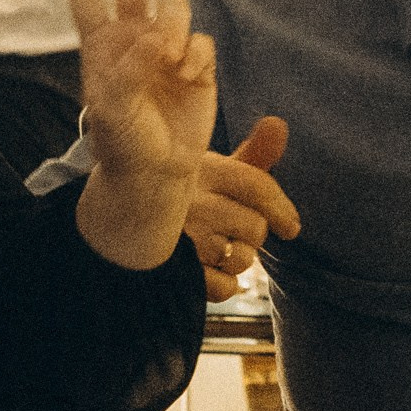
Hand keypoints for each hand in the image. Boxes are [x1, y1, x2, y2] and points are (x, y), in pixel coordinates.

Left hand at [65, 0, 216, 184]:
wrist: (157, 173)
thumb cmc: (124, 143)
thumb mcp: (113, 109)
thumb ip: (130, 70)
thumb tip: (155, 38)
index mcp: (102, 46)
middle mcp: (134, 40)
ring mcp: (167, 51)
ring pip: (175, 8)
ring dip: (174, 26)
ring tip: (170, 61)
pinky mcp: (197, 66)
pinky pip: (201, 40)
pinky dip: (196, 55)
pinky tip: (188, 76)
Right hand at [187, 115, 301, 300]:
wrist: (119, 223)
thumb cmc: (181, 195)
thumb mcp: (211, 169)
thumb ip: (252, 153)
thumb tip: (279, 123)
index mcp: (199, 170)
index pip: (256, 187)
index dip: (281, 208)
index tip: (291, 228)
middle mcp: (188, 202)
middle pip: (255, 228)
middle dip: (251, 234)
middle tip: (229, 230)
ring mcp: (178, 239)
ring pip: (241, 259)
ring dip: (237, 259)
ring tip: (214, 248)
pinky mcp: (173, 273)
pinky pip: (224, 287)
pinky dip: (223, 284)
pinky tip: (206, 270)